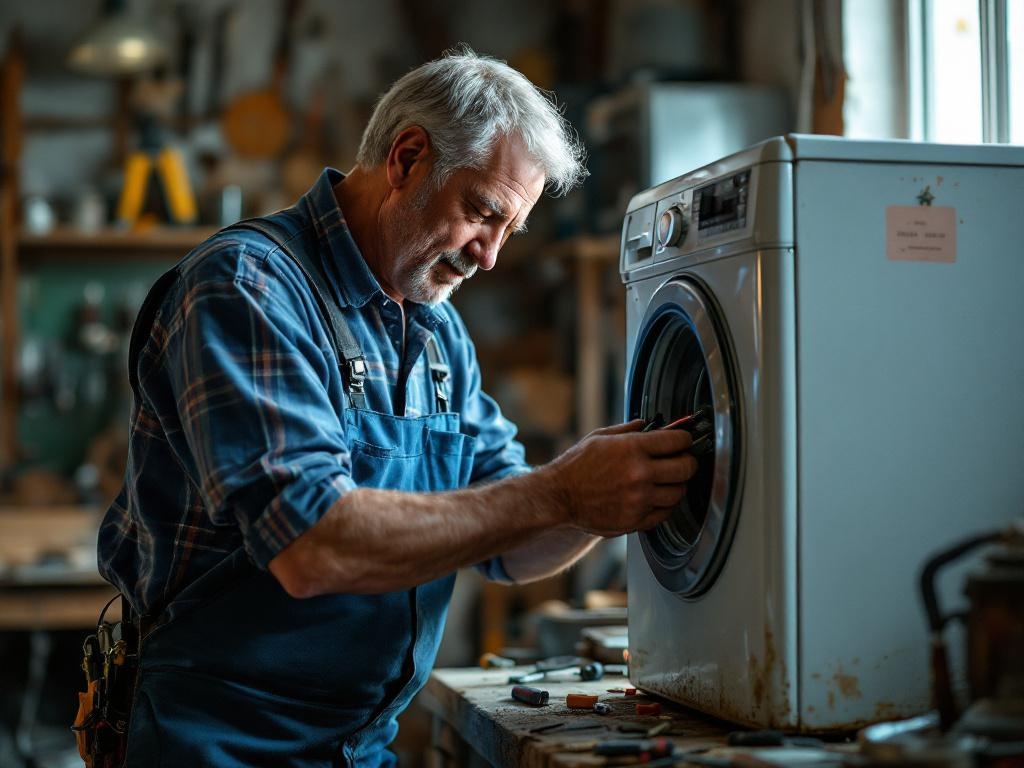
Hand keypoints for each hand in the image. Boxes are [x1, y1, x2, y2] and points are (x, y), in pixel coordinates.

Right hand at [542, 419, 698, 535]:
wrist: (559, 497)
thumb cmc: (576, 466)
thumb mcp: (600, 437)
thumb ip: (628, 430)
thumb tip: (648, 424)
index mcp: (632, 448)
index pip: (678, 441)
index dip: (685, 439)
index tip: (683, 441)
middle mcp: (640, 473)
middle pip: (686, 468)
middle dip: (688, 462)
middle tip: (683, 461)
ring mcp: (639, 499)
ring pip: (678, 493)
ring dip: (677, 485)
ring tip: (668, 481)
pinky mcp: (635, 519)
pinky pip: (664, 513)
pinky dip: (664, 505)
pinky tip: (656, 498)